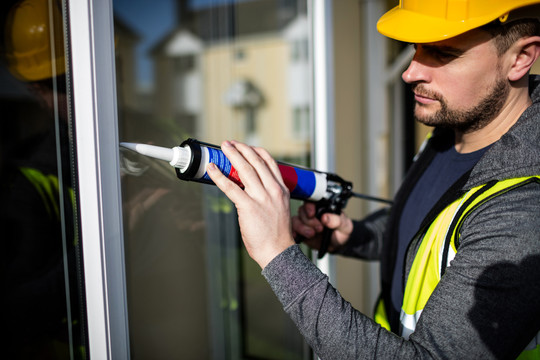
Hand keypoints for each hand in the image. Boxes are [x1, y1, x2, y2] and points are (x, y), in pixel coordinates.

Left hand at [206, 141, 294, 268]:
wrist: (278, 251)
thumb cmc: (277, 235)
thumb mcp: (279, 209)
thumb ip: (268, 197)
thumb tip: (250, 191)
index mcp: (281, 190)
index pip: (269, 162)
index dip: (256, 151)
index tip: (246, 146)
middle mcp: (272, 190)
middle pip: (256, 161)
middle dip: (242, 149)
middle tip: (230, 143)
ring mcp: (261, 198)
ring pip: (245, 170)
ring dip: (232, 156)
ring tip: (223, 148)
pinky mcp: (248, 206)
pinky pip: (231, 187)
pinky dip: (219, 176)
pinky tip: (212, 169)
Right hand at [292, 202, 352, 252]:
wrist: (337, 244)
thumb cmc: (341, 230)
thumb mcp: (344, 225)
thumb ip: (337, 220)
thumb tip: (325, 217)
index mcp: (321, 206)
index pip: (311, 201)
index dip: (309, 206)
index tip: (312, 214)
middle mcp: (311, 212)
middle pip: (302, 211)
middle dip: (309, 221)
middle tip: (319, 229)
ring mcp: (305, 221)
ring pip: (296, 220)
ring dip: (302, 227)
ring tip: (312, 234)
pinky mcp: (300, 231)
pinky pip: (293, 229)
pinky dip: (294, 232)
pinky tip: (298, 236)